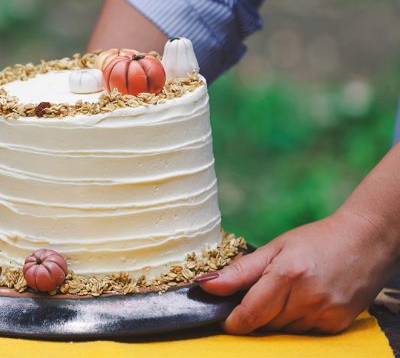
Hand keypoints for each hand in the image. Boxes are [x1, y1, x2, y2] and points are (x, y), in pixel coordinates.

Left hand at [196, 210, 396, 334]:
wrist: (366, 240)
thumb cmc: (316, 240)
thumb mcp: (274, 248)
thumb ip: (239, 272)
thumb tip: (205, 285)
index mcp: (287, 275)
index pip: (249, 315)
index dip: (233, 322)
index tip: (227, 318)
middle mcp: (307, 297)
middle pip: (265, 324)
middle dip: (256, 313)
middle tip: (264, 291)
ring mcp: (325, 313)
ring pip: (283, 330)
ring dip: (278, 317)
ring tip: (290, 291)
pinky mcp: (337, 324)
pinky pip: (304, 331)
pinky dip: (298, 320)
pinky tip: (306, 299)